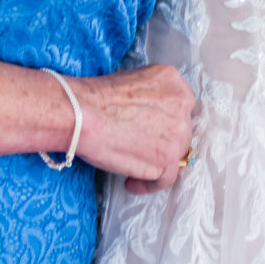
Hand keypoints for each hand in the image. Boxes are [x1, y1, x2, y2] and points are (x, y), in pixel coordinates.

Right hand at [63, 64, 194, 190]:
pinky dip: (147, 184)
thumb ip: (151, 95)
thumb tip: (149, 113)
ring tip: (133, 169)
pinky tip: (131, 182)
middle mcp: (182, 106)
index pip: (179, 107)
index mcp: (172, 82)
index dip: (165, 122)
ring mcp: (177, 134)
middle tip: (142, 149)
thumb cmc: (98, 97)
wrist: (82, 113)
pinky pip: (165, 179)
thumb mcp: (133, 80)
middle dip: (163, 142)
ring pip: (175, 155)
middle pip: (181, 131)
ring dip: (156, 163)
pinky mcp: (167, 160)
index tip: (154, 130)